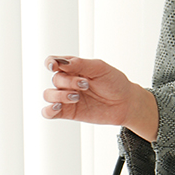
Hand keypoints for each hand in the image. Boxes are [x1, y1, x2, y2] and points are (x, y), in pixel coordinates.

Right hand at [41, 55, 157, 139]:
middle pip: (56, 79)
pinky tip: (58, 107)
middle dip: (69, 82)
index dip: (50, 63)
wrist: (126, 103)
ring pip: (48, 95)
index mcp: (74, 68)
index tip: (54, 66)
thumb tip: (61, 62)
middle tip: (86, 85)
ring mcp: (67, 97)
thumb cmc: (114, 83)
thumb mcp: (100, 68)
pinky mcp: (68, 112)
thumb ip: (80, 64)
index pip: (53, 62)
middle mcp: (68, 82)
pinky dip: (49, 110)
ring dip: (59, 95)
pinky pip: (49, 113)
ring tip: (76, 97)